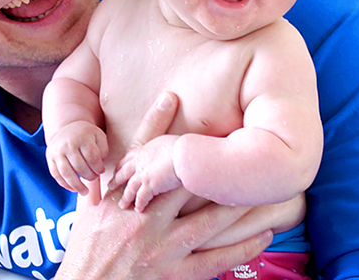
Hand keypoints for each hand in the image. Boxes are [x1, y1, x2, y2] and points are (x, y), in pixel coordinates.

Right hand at [45, 120, 107, 200]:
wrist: (67, 127)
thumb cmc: (86, 135)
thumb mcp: (98, 136)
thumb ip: (103, 150)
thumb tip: (100, 167)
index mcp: (81, 137)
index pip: (92, 156)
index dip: (98, 167)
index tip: (101, 171)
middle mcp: (67, 144)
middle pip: (79, 166)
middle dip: (89, 176)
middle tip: (94, 178)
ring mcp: (57, 151)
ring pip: (66, 173)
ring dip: (77, 186)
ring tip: (85, 192)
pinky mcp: (50, 158)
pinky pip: (56, 175)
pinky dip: (65, 185)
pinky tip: (73, 189)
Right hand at [54, 92, 272, 279]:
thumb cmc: (88, 249)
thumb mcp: (91, 209)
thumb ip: (108, 182)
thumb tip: (121, 155)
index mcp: (120, 201)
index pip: (138, 155)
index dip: (156, 124)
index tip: (172, 96)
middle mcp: (142, 220)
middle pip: (184, 184)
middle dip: (212, 164)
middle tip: (245, 142)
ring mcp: (160, 249)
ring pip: (208, 221)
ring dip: (239, 203)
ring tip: (270, 188)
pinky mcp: (175, 275)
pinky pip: (214, 260)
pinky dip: (242, 248)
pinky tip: (264, 234)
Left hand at [109, 134, 180, 210]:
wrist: (184, 153)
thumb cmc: (181, 147)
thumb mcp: (165, 143)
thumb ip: (160, 149)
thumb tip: (165, 152)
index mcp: (143, 151)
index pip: (128, 158)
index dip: (122, 166)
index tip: (118, 170)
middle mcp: (139, 162)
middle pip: (123, 173)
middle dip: (116, 180)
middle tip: (110, 186)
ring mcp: (143, 175)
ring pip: (129, 188)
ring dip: (125, 197)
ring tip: (122, 205)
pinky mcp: (149, 186)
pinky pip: (141, 198)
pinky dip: (139, 204)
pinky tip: (138, 209)